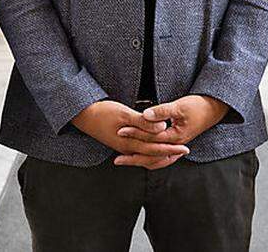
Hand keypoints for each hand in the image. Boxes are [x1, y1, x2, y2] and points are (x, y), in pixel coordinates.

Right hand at [72, 100, 188, 169]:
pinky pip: (139, 153)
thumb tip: (161, 129)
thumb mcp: (124, 114)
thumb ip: (143, 123)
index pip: (155, 148)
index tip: (184, 147)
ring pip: (145, 157)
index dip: (170, 148)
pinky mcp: (120, 143)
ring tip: (173, 152)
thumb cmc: (102, 112)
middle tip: (184, 151)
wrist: (83, 116)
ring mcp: (123, 147)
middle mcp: (127, 148)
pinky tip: (155, 149)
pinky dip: (150, 153)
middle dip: (169, 154)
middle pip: (152, 156)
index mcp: (129, 142)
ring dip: (160, 155)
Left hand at [114, 95, 228, 166]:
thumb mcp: (180, 106)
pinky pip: (161, 156)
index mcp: (176, 137)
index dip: (135, 133)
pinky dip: (149, 158)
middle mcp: (175, 145)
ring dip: (140, 160)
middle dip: (133, 155)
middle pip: (151, 155)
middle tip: (116, 158)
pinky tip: (140, 157)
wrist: (215, 109)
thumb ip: (162, 111)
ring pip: (156, 159)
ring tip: (125, 162)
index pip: (150, 138)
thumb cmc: (199, 106)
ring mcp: (176, 146)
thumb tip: (145, 115)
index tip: (120, 131)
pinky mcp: (176, 143)